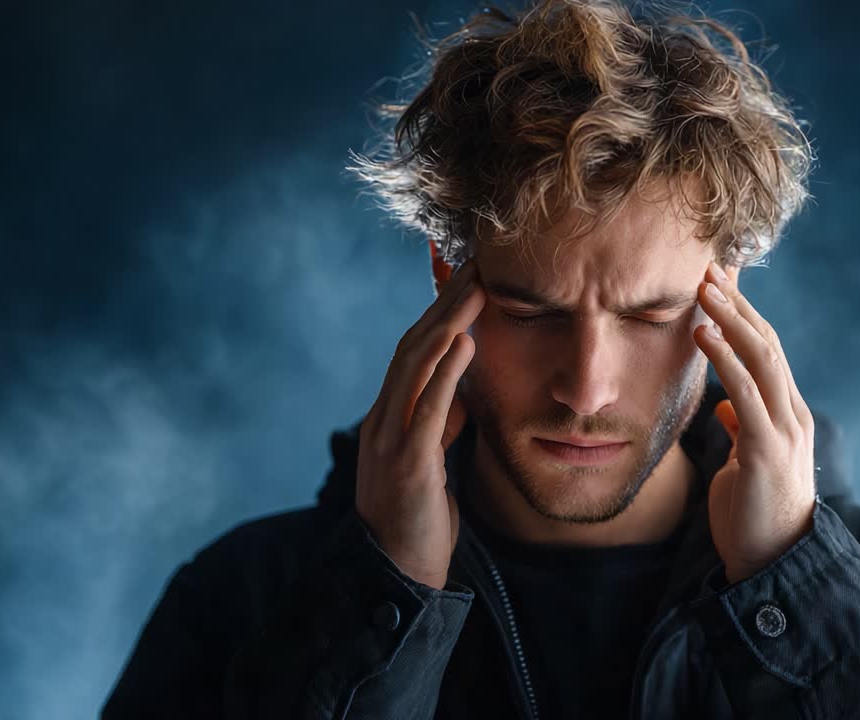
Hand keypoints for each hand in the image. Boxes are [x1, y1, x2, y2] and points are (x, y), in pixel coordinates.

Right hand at [355, 257, 484, 589]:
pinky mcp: (408, 465)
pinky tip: (464, 343)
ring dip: (447, 323)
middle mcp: (383, 420)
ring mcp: (390, 440)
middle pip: (412, 346)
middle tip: (476, 264)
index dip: (439, 312)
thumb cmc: (417, 519)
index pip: (413, 351)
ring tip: (475, 288)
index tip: (468, 278)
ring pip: (415, 367)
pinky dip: (445, 372)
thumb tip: (459, 391)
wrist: (396, 573)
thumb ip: (440, 424)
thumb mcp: (431, 461)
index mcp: (388, 417)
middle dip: (444, 304)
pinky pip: (427, 409)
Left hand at [693, 261, 817, 584]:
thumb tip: (726, 406)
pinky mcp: (767, 450)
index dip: (745, 313)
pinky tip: (702, 333)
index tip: (720, 280)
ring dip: (731, 318)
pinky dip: (725, 358)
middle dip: (739, 302)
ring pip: (762, 358)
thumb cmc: (754, 518)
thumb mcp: (745, 463)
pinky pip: (745, 394)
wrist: (773, 568)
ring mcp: (784, 430)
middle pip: (768, 342)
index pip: (768, 350)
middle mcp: (792, 414)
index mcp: (787, 415)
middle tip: (710, 265)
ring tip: (703, 286)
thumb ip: (741, 429)